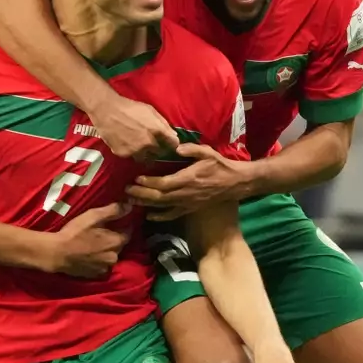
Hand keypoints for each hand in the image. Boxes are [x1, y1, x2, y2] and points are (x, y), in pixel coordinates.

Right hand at [42, 203, 128, 277]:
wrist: (57, 253)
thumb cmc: (74, 233)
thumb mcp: (93, 216)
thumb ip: (113, 211)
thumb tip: (129, 206)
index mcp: (116, 242)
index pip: (128, 232)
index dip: (122, 226)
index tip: (115, 223)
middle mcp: (114, 257)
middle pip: (119, 245)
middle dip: (113, 239)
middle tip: (101, 233)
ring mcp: (105, 267)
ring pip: (110, 256)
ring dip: (105, 251)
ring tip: (94, 246)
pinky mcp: (95, 275)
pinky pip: (101, 265)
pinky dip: (98, 260)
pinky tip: (88, 256)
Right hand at [86, 94, 178, 160]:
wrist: (106, 110)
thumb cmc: (129, 107)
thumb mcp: (150, 110)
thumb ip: (163, 124)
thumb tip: (173, 135)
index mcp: (157, 130)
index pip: (173, 144)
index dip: (171, 143)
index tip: (168, 143)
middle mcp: (148, 143)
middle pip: (159, 153)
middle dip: (157, 149)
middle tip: (151, 143)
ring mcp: (135, 150)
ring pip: (145, 158)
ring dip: (144, 154)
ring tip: (138, 145)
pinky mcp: (123, 154)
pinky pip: (131, 156)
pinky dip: (130, 152)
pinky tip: (125, 142)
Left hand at [127, 143, 250, 220]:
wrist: (236, 183)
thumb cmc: (220, 166)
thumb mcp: (208, 153)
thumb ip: (192, 149)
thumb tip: (176, 146)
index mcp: (188, 179)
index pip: (163, 183)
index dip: (148, 182)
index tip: (136, 178)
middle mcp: (185, 193)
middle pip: (159, 197)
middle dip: (141, 194)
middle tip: (126, 190)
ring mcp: (187, 203)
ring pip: (163, 206)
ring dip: (146, 204)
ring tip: (131, 200)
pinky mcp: (190, 208)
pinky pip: (173, 215)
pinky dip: (160, 216)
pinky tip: (149, 215)